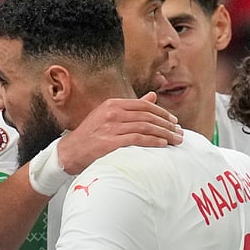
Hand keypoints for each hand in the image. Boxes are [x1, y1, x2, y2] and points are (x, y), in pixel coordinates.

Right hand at [56, 92, 181, 173]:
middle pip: (148, 116)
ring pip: (145, 128)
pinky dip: (152, 141)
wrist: (69, 152)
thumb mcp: (108, 116)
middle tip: (179, 133)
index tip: (174, 121)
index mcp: (113, 104)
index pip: (144, 105)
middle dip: (167, 125)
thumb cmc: (90, 136)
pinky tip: (162, 145)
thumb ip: (131, 107)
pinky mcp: (110, 143)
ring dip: (164, 134)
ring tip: (176, 140)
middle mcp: (112, 113)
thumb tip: (152, 96)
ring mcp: (110, 128)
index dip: (162, 112)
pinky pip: (137, 140)